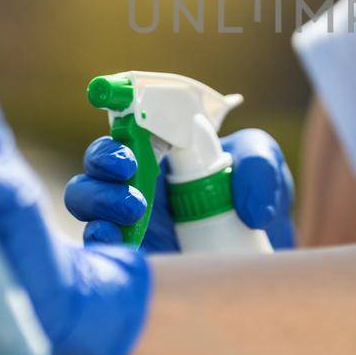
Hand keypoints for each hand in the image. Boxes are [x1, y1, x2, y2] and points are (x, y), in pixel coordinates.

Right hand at [64, 128, 295, 251]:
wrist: (262, 258)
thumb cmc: (257, 202)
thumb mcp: (269, 170)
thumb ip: (260, 164)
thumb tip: (245, 204)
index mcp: (162, 150)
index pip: (127, 124)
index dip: (113, 105)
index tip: (109, 96)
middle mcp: (138, 180)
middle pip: (97, 163)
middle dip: (104, 160)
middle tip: (130, 166)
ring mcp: (129, 221)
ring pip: (86, 201)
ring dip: (99, 198)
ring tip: (133, 207)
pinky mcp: (132, 258)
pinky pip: (98, 248)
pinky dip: (98, 240)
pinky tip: (112, 239)